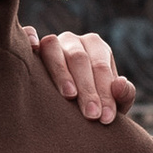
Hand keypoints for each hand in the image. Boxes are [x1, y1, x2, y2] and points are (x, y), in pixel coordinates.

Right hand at [17, 23, 137, 122]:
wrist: (70, 107)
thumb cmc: (94, 104)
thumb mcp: (114, 103)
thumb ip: (124, 95)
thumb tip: (119, 84)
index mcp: (96, 47)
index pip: (101, 68)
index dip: (105, 93)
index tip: (106, 118)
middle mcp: (73, 41)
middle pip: (79, 59)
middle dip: (87, 89)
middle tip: (92, 115)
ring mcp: (51, 42)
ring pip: (53, 49)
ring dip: (61, 72)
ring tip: (70, 95)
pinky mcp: (31, 46)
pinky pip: (28, 34)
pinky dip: (29, 37)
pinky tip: (32, 48)